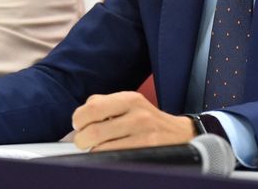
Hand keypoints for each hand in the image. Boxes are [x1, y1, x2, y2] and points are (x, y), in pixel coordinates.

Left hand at [72, 91, 194, 150]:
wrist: (179, 134)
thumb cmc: (146, 120)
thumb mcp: (129, 104)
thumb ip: (103, 105)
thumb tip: (78, 122)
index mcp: (129, 98)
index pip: (92, 107)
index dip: (79, 119)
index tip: (78, 126)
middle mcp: (137, 113)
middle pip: (94, 130)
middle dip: (81, 140)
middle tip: (83, 142)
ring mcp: (143, 133)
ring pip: (102, 147)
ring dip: (93, 151)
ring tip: (97, 149)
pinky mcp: (147, 150)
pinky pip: (115, 157)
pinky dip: (105, 158)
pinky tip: (108, 155)